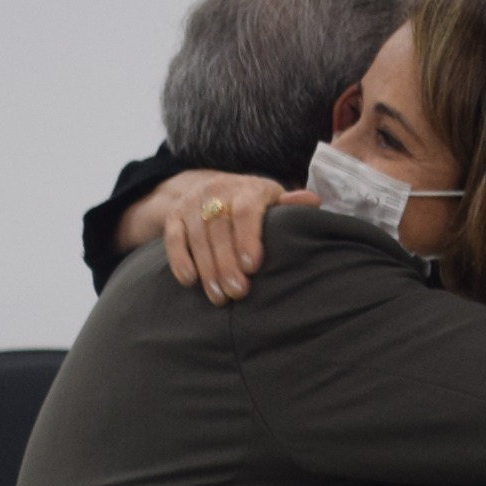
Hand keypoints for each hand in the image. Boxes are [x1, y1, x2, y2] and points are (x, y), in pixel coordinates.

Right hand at [125, 171, 308, 304]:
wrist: (214, 189)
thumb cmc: (254, 205)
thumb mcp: (274, 201)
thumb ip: (290, 205)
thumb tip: (312, 201)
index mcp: (248, 188)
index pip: (245, 210)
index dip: (248, 238)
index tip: (252, 266)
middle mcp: (217, 191)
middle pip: (219, 228)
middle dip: (227, 264)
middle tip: (238, 293)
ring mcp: (193, 203)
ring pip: (197, 237)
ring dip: (207, 269)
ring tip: (219, 297)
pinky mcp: (175, 216)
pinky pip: (173, 238)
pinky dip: (179, 260)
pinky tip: (190, 281)